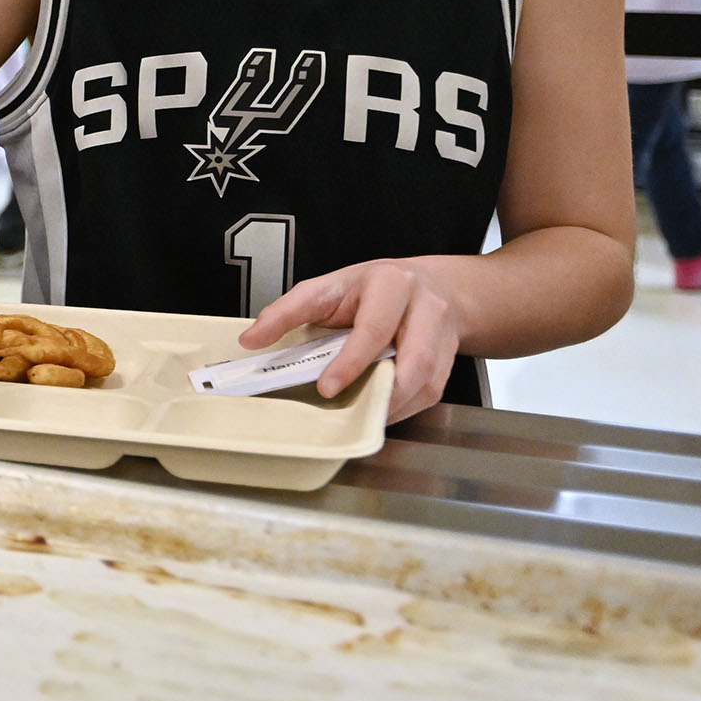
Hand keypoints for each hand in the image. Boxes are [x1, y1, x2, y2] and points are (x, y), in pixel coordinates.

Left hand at [240, 257, 461, 418]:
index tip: (326, 388)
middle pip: (414, 360)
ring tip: (360, 416)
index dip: (350, 362)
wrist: (429, 286)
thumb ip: (287, 312)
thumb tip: (251, 340)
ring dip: (392, 406)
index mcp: (392, 284)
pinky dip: (403, 408)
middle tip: (348, 410)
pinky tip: (377, 411)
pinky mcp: (449, 360)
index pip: (373, 329)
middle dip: (381, 392)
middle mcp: (425, 309)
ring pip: (426, 381)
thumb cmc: (372, 288)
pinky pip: (430, 392)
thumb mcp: (327, 287)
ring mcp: (442, 335)